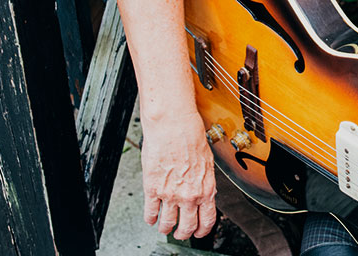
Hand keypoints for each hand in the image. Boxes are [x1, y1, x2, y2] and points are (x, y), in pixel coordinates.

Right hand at [140, 110, 217, 239]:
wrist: (173, 124)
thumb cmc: (190, 136)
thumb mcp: (207, 162)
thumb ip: (204, 181)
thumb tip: (204, 192)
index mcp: (206, 188)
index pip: (207, 220)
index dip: (203, 231)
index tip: (199, 233)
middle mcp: (189, 195)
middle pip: (187, 227)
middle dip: (183, 234)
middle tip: (180, 233)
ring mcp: (170, 194)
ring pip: (167, 224)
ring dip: (165, 228)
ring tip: (163, 227)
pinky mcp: (152, 188)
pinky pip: (150, 212)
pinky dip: (150, 218)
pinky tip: (150, 218)